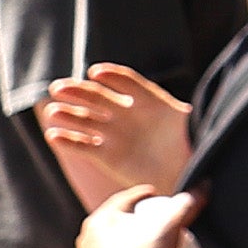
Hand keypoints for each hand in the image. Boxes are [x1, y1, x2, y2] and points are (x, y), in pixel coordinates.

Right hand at [39, 67, 187, 206]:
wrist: (185, 174)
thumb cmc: (194, 146)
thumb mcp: (193, 124)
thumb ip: (187, 112)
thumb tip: (191, 104)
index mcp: (149, 101)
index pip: (127, 82)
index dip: (111, 76)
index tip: (95, 72)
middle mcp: (128, 114)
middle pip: (99, 98)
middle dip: (78, 92)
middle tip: (57, 88)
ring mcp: (115, 134)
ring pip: (86, 120)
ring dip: (68, 115)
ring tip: (53, 111)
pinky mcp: (106, 155)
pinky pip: (83, 145)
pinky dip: (68, 140)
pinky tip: (54, 135)